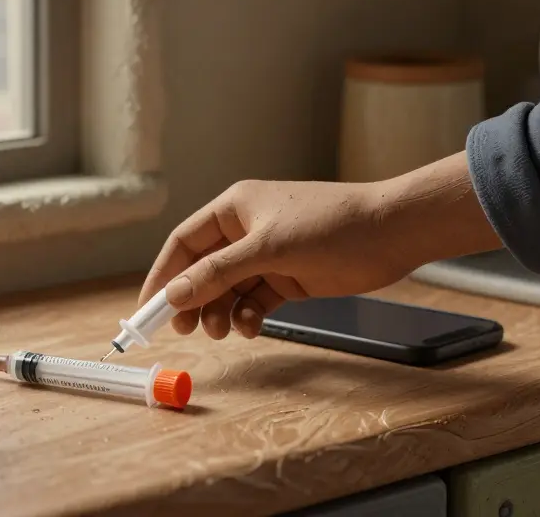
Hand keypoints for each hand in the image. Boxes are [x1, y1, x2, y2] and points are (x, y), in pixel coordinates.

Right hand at [137, 153, 498, 340]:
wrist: (392, 232)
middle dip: (190, 299)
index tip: (147, 309)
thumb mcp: (268, 249)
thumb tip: (175, 295)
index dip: (162, 275)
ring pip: (228, 288)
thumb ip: (218, 273)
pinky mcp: (290, 276)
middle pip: (203, 269)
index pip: (184, 243)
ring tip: (220, 331)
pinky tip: (251, 326)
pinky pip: (255, 299)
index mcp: (234, 208)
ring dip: (219, 310)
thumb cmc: (331, 226)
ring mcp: (269, 254)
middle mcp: (247, 230)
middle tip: (182, 330)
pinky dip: (248, 315)